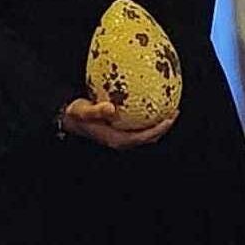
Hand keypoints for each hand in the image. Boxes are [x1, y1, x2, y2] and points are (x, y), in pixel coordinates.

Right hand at [56, 99, 173, 148]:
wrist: (70, 119)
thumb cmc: (76, 115)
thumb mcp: (83, 111)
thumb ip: (96, 111)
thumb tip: (111, 108)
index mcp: (117, 140)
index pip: (144, 137)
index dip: (159, 129)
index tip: (170, 118)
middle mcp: (122, 140)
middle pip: (150, 137)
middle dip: (164, 127)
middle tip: (175, 111)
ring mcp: (122, 136)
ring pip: (146, 133)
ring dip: (159, 123)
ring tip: (169, 108)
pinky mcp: (121, 130)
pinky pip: (140, 126)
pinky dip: (149, 118)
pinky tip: (152, 104)